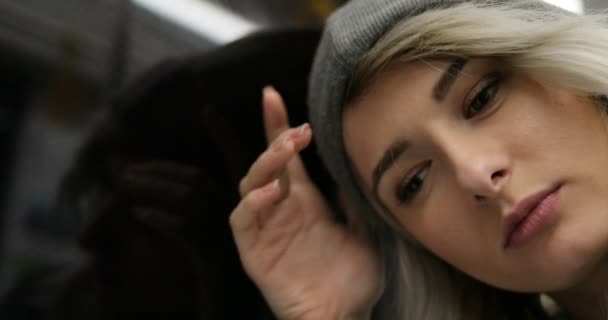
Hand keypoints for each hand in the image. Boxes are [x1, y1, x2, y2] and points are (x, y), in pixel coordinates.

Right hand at [230, 87, 382, 319]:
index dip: (278, 126)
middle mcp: (282, 209)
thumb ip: (355, 200)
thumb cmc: (352, 280)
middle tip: (295, 126)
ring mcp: (265, 228)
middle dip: (273, 136)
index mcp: (305, 202)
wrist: (341, 318)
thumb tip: (354, 165)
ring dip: (265, 164)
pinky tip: (273, 193)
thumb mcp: (365, 232)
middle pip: (266, 163)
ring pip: (250, 184)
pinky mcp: (253, 249)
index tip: (274, 96)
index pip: (287, 157)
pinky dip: (252, 203)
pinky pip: (242, 220)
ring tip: (286, 150)